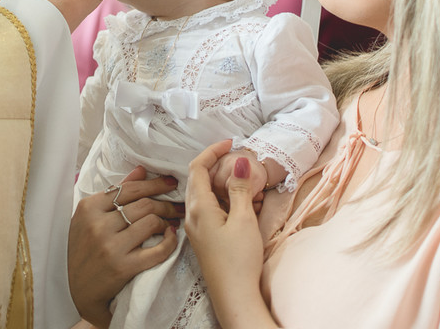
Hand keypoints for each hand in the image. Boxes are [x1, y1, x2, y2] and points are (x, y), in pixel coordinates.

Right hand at [68, 166, 182, 328]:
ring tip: (172, 222)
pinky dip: (169, 242)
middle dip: (165, 204)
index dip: (153, 184)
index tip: (169, 183)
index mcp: (88, 208)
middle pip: (143, 204)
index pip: (129, 189)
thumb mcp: (89, 217)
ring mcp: (110, 246)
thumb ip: (114, 192)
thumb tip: (141, 170)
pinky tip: (171, 237)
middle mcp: (98, 225)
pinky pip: (156, 250)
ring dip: (166, 221)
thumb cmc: (84, 249)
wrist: (76, 289)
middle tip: (176, 206)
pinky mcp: (123, 267)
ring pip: (150, 222)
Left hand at [186, 140, 275, 328]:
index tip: (230, 143)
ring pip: (205, 194)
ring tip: (247, 182)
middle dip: (219, 166)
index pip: (196, 167)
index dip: (212, 151)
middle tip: (241, 161)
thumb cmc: (238, 259)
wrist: (234, 296)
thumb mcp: (244, 219)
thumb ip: (240, 189)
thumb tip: (239, 161)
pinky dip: (224, 199)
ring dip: (224, 184)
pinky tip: (243, 203)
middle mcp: (191, 215)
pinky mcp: (204, 237)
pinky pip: (210, 209)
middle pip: (199, 179)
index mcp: (198, 207)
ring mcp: (196, 227)